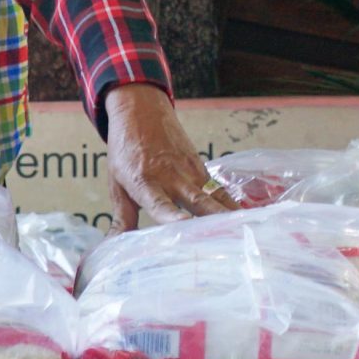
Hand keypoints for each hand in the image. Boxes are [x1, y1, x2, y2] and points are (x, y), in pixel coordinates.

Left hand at [102, 83, 230, 229]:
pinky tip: (243, 219)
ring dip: (228, 213)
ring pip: (214, 195)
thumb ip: (122, 218)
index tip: (185, 225)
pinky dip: (231, 204)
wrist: (142, 112)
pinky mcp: (202, 168)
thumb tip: (114, 245)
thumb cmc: (126, 150)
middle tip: (228, 236)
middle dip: (214, 219)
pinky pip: (218, 190)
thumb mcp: (117, 184)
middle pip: (197, 200)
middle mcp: (172, 178)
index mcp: (145, 182)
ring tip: (244, 232)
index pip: (160, 204)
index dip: (172, 216)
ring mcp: (190, 171)